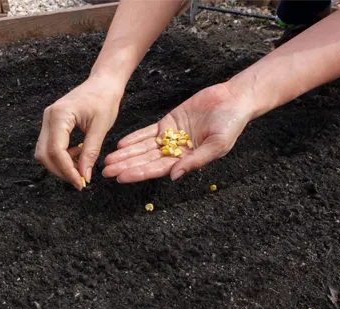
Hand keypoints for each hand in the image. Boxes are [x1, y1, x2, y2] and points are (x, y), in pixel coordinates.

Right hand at [35, 76, 123, 189]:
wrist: (103, 83)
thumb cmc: (105, 99)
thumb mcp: (100, 128)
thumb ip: (90, 152)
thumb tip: (84, 175)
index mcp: (59, 116)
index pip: (55, 150)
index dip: (66, 170)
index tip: (80, 182)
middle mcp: (48, 117)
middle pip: (44, 154)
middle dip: (60, 171)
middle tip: (79, 181)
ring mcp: (47, 120)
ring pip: (44, 152)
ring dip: (60, 165)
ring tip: (80, 165)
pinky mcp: (51, 123)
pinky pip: (49, 146)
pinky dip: (61, 156)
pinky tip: (77, 154)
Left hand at [102, 82, 252, 182]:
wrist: (233, 100)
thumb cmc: (231, 125)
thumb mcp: (217, 145)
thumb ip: (195, 161)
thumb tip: (173, 176)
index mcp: (187, 161)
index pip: (158, 169)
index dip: (139, 173)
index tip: (122, 177)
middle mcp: (176, 152)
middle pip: (146, 161)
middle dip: (126, 166)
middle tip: (106, 172)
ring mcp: (171, 137)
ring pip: (144, 148)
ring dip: (126, 154)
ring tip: (108, 160)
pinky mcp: (169, 123)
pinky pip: (148, 132)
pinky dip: (134, 138)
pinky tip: (120, 144)